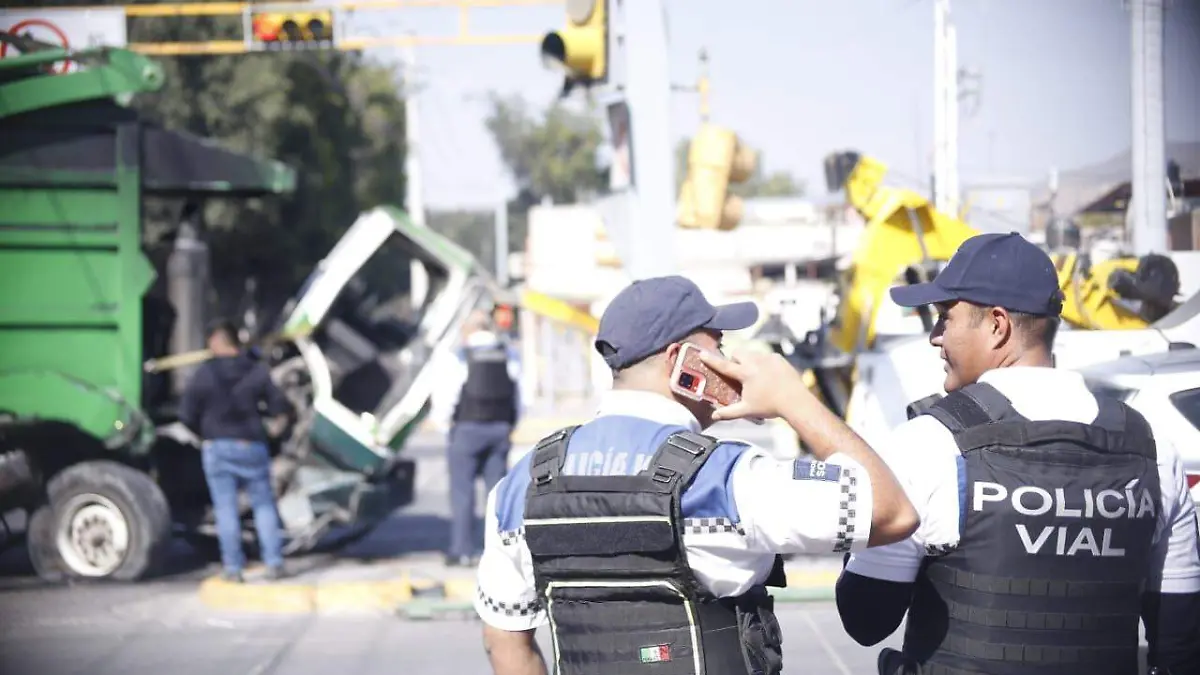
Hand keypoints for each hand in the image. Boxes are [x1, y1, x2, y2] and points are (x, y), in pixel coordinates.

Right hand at [697, 350, 814, 421]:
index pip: (724, 365)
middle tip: (737, 372)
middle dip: (734, 360)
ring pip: (751, 353)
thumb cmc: (770, 406)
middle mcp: (755, 361)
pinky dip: (763, 362)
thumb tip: (713, 417)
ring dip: (748, 360)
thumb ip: (729, 413)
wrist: (796, 401)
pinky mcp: (778, 358)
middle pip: (737, 353)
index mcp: (745, 373)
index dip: (711, 359)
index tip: (702, 353)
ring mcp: (768, 357)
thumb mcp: (747, 410)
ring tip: (754, 375)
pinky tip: (768, 375)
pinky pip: (766, 356)